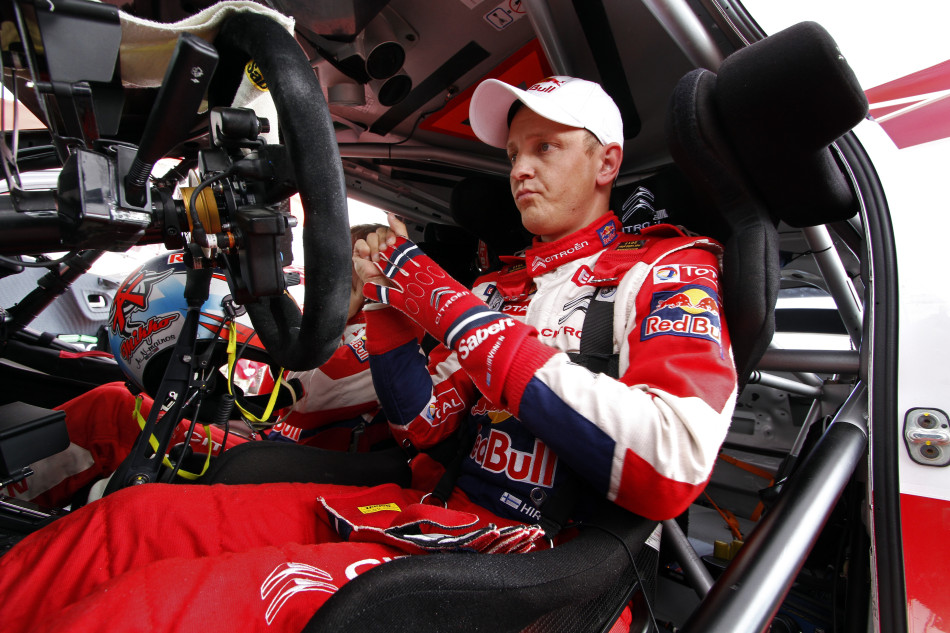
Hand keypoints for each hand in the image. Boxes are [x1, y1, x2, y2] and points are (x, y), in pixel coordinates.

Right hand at [352, 213, 407, 289]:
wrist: (388, 288)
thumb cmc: (397, 274)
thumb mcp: (404, 249)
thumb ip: (399, 230)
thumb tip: (392, 215)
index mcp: (394, 244)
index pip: (390, 228)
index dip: (392, 234)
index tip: (394, 243)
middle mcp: (382, 246)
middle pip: (380, 230)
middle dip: (384, 241)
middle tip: (387, 253)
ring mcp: (371, 250)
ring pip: (371, 236)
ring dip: (376, 248)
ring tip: (379, 260)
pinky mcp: (360, 256)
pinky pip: (360, 242)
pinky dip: (365, 249)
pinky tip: (369, 258)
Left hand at [359, 226, 554, 405]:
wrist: (467, 322)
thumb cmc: (466, 308)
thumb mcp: (454, 288)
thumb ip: (444, 284)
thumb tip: (444, 285)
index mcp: (433, 268)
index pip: (411, 249)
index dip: (399, 238)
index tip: (391, 230)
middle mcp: (421, 274)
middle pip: (397, 256)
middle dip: (385, 250)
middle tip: (376, 244)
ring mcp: (412, 287)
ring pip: (389, 270)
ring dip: (378, 265)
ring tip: (369, 260)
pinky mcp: (407, 303)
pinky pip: (385, 295)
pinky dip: (375, 291)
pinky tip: (367, 288)